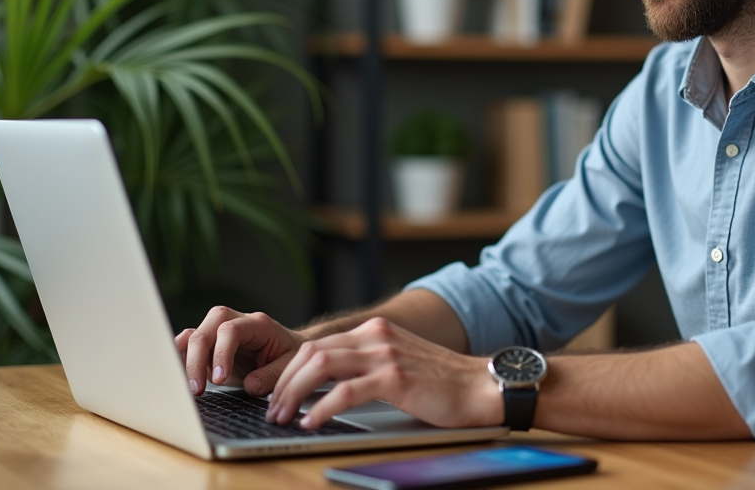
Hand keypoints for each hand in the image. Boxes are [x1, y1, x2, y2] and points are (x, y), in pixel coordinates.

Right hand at [176, 306, 304, 396]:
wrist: (288, 347)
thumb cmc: (288, 355)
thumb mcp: (289, 366)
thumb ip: (272, 376)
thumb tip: (251, 385)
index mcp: (258, 324)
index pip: (231, 331)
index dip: (221, 353)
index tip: (219, 379)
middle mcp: (235, 321)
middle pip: (207, 329)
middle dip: (197, 359)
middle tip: (198, 389)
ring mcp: (220, 330)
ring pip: (194, 335)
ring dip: (187, 360)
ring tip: (188, 385)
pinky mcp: (210, 342)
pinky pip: (189, 343)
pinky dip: (181, 356)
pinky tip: (177, 372)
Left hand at [265, 317, 500, 430]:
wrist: (482, 385)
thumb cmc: (444, 383)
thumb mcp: (400, 362)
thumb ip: (369, 364)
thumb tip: (330, 385)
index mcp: (375, 331)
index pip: (317, 345)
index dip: (289, 370)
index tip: (276, 393)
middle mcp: (376, 336)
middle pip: (312, 353)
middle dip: (284, 382)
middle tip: (272, 408)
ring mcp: (385, 355)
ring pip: (321, 367)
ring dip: (294, 393)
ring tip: (283, 416)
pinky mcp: (395, 378)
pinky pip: (346, 391)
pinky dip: (322, 408)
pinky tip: (311, 422)